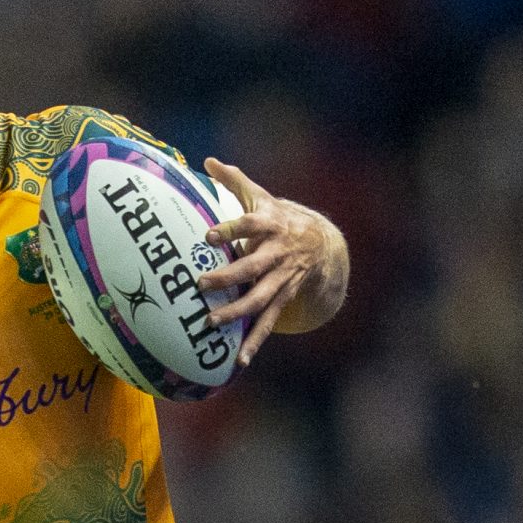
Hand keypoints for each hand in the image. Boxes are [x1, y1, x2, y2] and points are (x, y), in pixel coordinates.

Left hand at [194, 158, 348, 363]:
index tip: (209, 233)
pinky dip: (253, 343)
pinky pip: (267, 323)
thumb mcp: (261, 196)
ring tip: (210, 323)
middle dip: (227, 276)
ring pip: (258, 299)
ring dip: (235, 312)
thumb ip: (234, 181)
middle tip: (200, 283)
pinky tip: (238, 361)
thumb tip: (208, 161)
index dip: (231, 229)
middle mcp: (277, 254)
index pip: (249, 224)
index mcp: (270, 225)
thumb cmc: (279, 218)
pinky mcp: (282, 300)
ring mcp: (281, 280)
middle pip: (251, 267)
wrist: (322, 245)